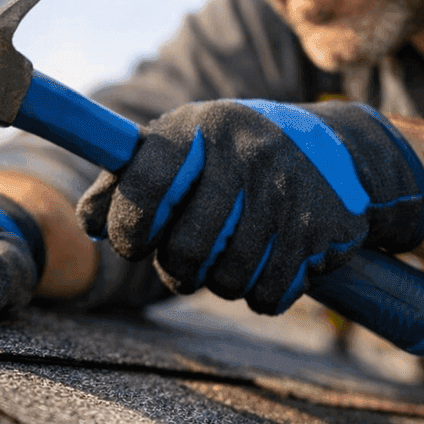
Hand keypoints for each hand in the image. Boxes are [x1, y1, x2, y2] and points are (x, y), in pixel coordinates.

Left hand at [76, 100, 423, 314]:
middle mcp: (245, 155)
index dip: (128, 228)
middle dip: (177, 269)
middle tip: (183, 261)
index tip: (134, 241)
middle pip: (188, 250)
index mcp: (199, 129)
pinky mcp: (322, 230)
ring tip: (226, 256)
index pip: (144, 187)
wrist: (334, 151)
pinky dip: (259, 294)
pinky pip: (269, 294)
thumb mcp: (178, 147)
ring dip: (218, 282)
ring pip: (228, 280)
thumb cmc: (229, 155)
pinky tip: (264, 263)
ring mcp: (288, 193)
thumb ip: (124, 180)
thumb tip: (88, 223)